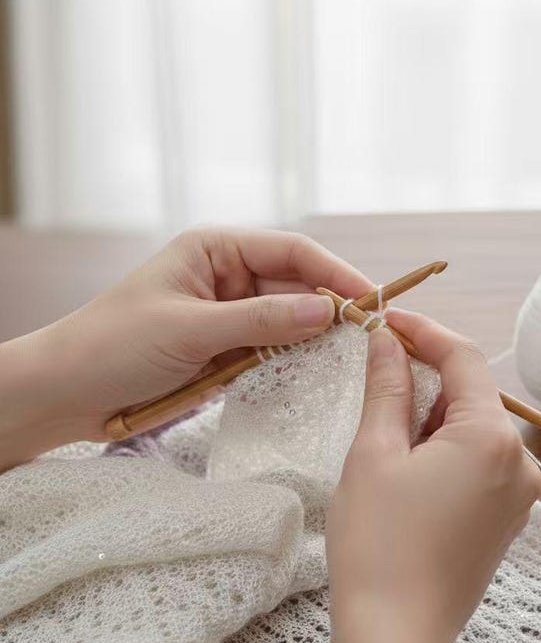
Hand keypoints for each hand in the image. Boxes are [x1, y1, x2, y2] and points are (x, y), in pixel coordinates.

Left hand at [0, 228, 370, 469]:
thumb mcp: (189, 329)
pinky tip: (318, 372)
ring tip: (354, 357)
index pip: (292, 252)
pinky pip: (273, 350)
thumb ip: (260, 321)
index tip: (371, 301)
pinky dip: (295, 361)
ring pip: (289, 321)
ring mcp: (230, 315)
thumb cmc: (113, 345)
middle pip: (297, 285)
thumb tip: (326, 312)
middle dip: (331, 308)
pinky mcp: (227, 349)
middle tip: (371, 336)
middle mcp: (228, 276)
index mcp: (216, 249)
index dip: (335, 274)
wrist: (65, 393)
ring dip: (316, 338)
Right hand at [322, 309, 540, 642]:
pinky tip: (409, 469)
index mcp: (490, 438)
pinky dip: (446, 448)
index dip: (424, 331)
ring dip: (432, 416)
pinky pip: (480, 461)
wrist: (396, 635)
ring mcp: (518, 493)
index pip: (463, 358)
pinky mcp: (506, 517)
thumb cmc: (379, 544)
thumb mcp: (374, 453)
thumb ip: (388, 386)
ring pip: (473, 428)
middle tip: (377, 376)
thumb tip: (386, 340)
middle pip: (472, 393)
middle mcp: (519, 462)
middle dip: (425, 378)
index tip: (387, 319)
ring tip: (386, 441)